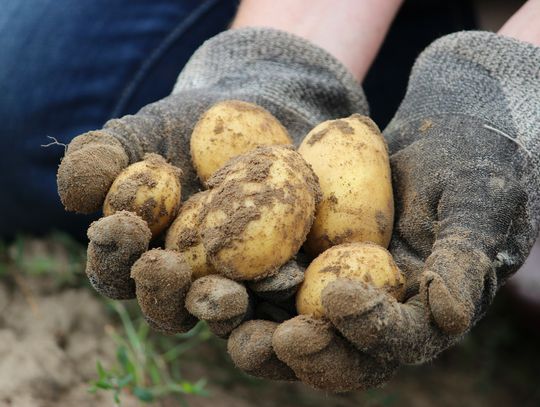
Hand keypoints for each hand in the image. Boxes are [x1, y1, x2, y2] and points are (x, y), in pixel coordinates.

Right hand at [56, 28, 364, 336]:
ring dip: (223, 313)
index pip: (117, 270)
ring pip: (227, 318)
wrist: (264, 116)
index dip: (113, 254)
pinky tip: (290, 279)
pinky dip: (284, 298)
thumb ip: (102, 159)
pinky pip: (285, 300)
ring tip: (229, 295)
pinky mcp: (286, 279)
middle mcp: (190, 282)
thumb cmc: (192, 127)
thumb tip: (75, 195)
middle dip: (164, 294)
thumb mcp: (143, 132)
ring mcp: (240, 286)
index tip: (125, 223)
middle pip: (170, 309)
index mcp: (146, 256)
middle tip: (169, 267)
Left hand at [228, 31, 539, 390]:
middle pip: (330, 352)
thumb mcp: (477, 208)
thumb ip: (464, 260)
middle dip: (298, 350)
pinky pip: (259, 277)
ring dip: (247, 325)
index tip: (339, 295)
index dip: (367, 329)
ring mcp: (325, 289)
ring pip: (283, 324)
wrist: (437, 138)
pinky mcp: (294, 259)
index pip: (392, 341)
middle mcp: (366, 315)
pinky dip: (230, 276)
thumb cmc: (471, 171)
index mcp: (415, 316)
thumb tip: (451, 316)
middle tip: (266, 338)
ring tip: (215, 306)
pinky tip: (200, 262)